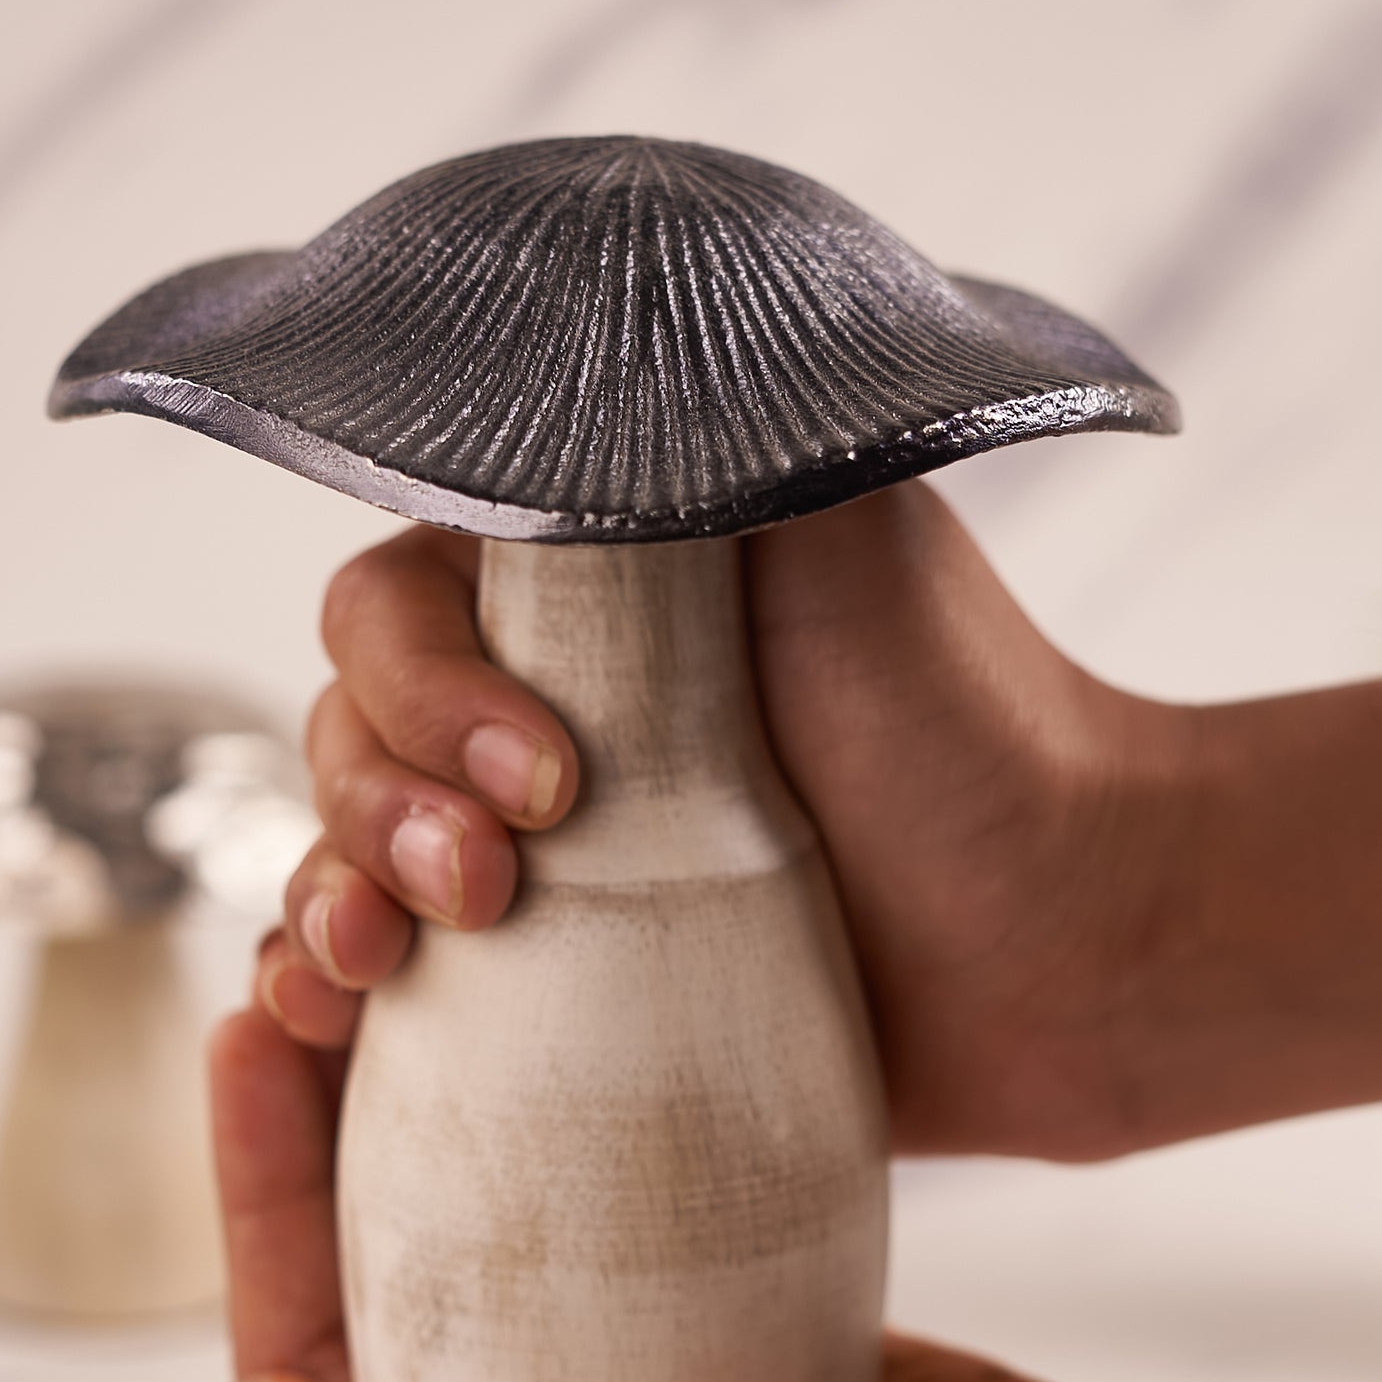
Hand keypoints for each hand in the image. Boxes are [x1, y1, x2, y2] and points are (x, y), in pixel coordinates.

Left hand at [209, 1004, 1206, 1381]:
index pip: (300, 1349)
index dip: (256, 1190)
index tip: (249, 1029)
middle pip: (383, 1285)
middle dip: (327, 1136)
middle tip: (311, 974)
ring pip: (489, 1251)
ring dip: (440, 1128)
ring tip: (416, 989)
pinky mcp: (727, 1360)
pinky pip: (610, 1246)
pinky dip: (565, 1154)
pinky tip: (557, 1055)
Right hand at [266, 484, 1192, 1160]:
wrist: (1054, 939)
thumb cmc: (962, 723)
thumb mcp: (825, 510)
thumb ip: (669, 434)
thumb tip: (523, 366)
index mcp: (577, 585)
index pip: (395, 605)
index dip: (426, 686)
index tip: (550, 776)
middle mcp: (533, 701)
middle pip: (349, 726)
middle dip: (382, 802)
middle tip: (494, 880)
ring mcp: (535, 849)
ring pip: (345, 845)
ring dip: (333, 895)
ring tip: (389, 966)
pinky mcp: (551, 976)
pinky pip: (390, 973)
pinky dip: (327, 984)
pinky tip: (342, 1016)